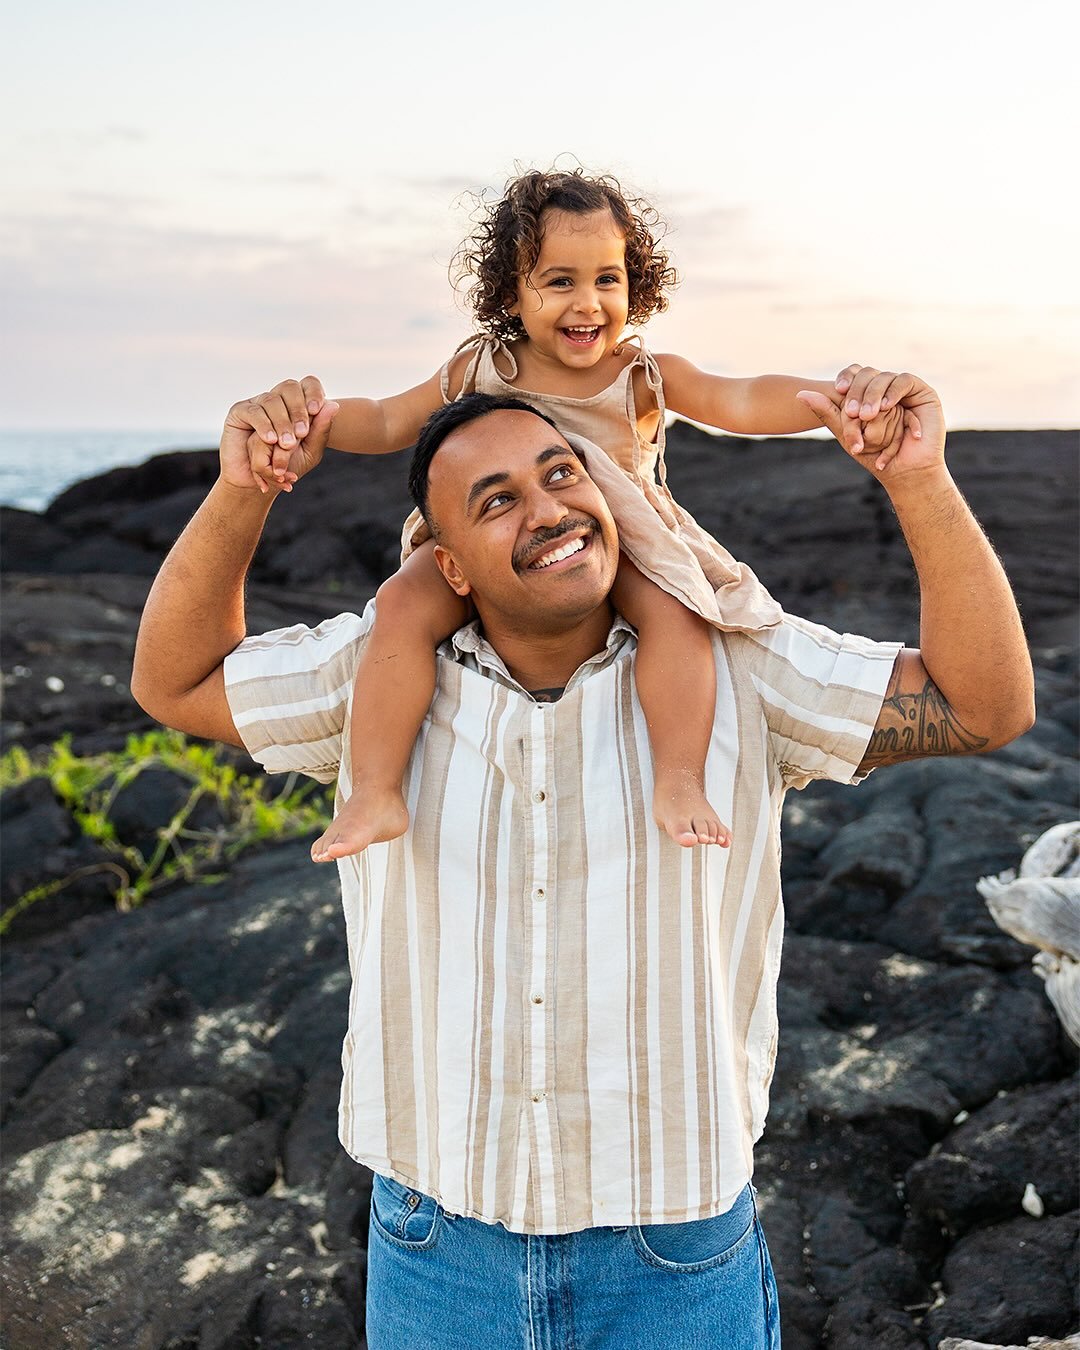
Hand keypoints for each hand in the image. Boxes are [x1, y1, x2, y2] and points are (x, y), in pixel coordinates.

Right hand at [220, 385, 337, 492]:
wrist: (258, 484)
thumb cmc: (287, 467)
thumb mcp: (309, 452)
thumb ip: (321, 430)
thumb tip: (334, 405)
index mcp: (298, 404)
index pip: (308, 384)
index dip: (313, 392)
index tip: (316, 410)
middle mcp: (278, 399)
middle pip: (289, 388)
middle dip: (298, 410)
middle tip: (302, 433)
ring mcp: (258, 403)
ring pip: (271, 400)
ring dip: (282, 423)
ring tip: (287, 444)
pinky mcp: (240, 411)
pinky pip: (253, 411)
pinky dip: (264, 425)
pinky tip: (271, 440)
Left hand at [830, 365, 929, 468]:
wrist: (904, 471)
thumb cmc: (874, 455)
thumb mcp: (846, 433)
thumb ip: (826, 412)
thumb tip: (799, 394)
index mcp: (866, 393)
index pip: (854, 374)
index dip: (846, 377)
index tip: (839, 390)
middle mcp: (884, 388)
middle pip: (867, 375)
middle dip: (859, 393)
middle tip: (854, 414)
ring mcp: (902, 389)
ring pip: (884, 378)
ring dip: (873, 396)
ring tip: (868, 416)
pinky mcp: (922, 392)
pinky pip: (904, 381)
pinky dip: (893, 392)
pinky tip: (886, 406)